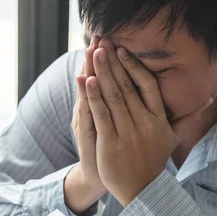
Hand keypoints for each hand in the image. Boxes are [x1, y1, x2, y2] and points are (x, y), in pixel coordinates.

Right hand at [71, 35, 105, 191]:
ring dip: (89, 70)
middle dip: (97, 59)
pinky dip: (86, 97)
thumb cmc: (114, 153)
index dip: (102, 61)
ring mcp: (86, 122)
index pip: (100, 79)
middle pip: (93, 81)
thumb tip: (133, 90)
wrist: (101, 178)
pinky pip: (86, 113)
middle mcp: (90, 113)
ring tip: (89, 49)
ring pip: (88, 93)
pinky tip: (83, 79)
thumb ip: (120, 109)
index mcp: (99, 110)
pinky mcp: (86, 135)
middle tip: (97, 37)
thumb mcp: (116, 129)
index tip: (104, 40)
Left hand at [87, 38, 212, 206]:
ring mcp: (127, 133)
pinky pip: (101, 115)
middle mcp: (144, 124)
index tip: (123, 51)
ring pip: (113, 97)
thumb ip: (186, 117)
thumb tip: (209, 98)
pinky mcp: (110, 143)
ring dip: (102, 73)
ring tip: (94, 54)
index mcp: (159, 119)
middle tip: (103, 44)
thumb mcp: (174, 138)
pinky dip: (94, 96)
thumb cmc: (154, 161)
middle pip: (128, 87)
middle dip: (114, 63)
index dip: (134, 66)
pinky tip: (87, 80)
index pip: (148, 86)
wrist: (142, 191)